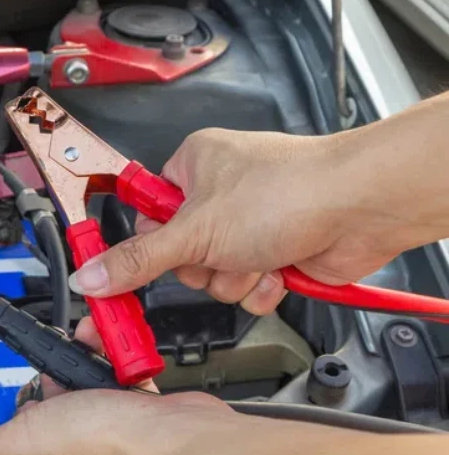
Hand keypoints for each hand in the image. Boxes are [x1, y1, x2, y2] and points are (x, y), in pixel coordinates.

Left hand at [0, 317, 228, 454]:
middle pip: (50, 428)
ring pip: (84, 407)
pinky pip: (116, 396)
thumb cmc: (109, 451)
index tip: (21, 407)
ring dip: (79, 377)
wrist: (178, 439)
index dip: (14, 428)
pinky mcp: (141, 434)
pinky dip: (110, 374)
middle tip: (54, 383)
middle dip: (50, 393)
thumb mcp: (21, 443)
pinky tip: (107, 360)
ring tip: (81, 363)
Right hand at [70, 126, 448, 314]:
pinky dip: (261, 286)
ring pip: (215, 277)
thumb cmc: (289, 191)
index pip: (147, 214)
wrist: (362, 208)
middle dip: (202, 266)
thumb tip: (92, 276)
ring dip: (235, 277)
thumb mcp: (194, 231)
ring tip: (257, 255)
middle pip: (180, 255)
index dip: (146, 244)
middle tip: (216, 253)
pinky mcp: (276, 251)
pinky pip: (247, 287)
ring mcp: (251, 225)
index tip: (137, 263)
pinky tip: (278, 268)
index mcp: (193, 167)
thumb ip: (138, 259)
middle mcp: (221, 194)